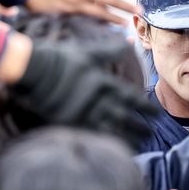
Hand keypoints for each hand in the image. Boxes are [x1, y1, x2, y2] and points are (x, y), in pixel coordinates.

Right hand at [11, 40, 156, 146]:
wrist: (31, 70)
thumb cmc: (61, 59)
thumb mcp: (88, 52)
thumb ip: (111, 49)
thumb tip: (129, 39)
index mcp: (103, 82)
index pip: (130, 97)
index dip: (145, 107)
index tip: (157, 114)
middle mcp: (96, 99)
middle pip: (124, 116)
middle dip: (140, 125)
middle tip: (152, 132)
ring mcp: (83, 112)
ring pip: (112, 129)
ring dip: (128, 137)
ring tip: (141, 144)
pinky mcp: (70, 122)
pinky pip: (93, 136)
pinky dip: (107, 143)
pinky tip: (118, 150)